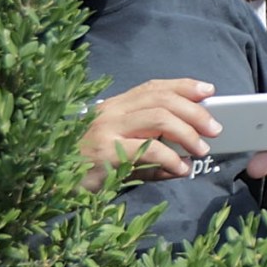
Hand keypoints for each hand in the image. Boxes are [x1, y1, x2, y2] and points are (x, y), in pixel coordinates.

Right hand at [77, 78, 221, 189]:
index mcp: (115, 107)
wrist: (50, 181)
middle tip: (215, 129)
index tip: (209, 90)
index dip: (184, 86)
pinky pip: (148, 150)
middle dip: (195, 112)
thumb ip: (153, 147)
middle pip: (162, 100)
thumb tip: (188, 156)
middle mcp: (111, 113)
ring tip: (201, 149)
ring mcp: (107, 131)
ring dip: (187, 133)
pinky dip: (172, 158)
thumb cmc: (90, 166)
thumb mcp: (123, 150)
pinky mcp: (105, 153)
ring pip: (159, 118)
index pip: (153, 87)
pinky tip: (181, 168)